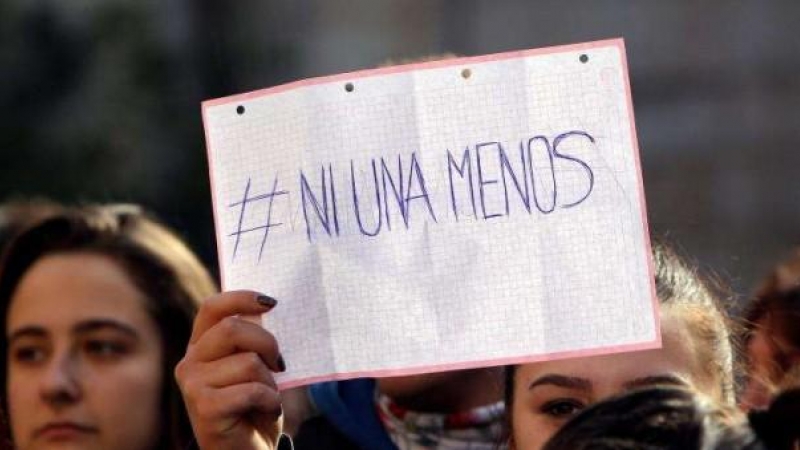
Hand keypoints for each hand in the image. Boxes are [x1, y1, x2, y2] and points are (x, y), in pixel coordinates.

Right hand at [175, 291, 285, 449]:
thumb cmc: (254, 407)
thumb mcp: (255, 367)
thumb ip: (253, 340)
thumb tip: (268, 306)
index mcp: (201, 346)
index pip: (212, 308)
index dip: (241, 298)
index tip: (271, 302)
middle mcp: (190, 363)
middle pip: (233, 329)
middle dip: (267, 343)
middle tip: (280, 363)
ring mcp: (193, 386)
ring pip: (249, 363)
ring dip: (271, 382)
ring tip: (267, 399)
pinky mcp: (205, 409)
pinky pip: (253, 390)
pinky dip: (271, 402)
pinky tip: (266, 412)